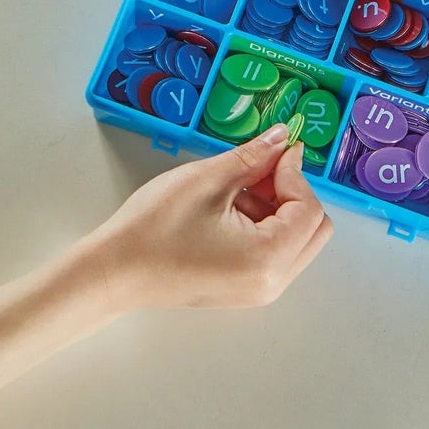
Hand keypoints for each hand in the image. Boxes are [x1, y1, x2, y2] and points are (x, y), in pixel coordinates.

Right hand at [87, 127, 332, 310]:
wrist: (116, 270)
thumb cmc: (154, 228)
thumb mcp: (207, 180)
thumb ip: (253, 157)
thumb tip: (282, 138)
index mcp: (268, 258)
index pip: (309, 209)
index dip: (294, 172)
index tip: (274, 149)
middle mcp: (272, 282)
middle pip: (313, 230)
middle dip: (292, 193)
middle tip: (259, 169)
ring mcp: (258, 290)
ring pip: (295, 241)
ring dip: (277, 209)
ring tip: (233, 191)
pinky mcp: (243, 289)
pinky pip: (273, 254)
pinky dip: (263, 227)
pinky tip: (227, 211)